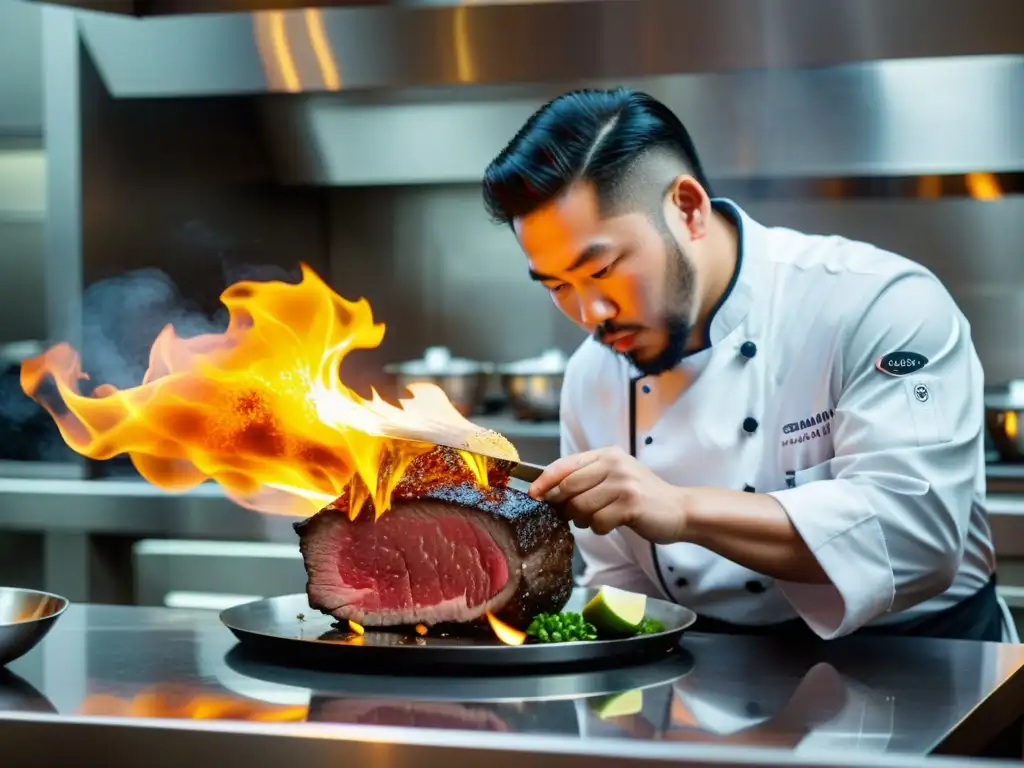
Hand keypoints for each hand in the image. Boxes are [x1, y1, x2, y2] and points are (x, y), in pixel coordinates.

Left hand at [528, 446, 687, 543]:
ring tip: (595, 519)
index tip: (533, 493)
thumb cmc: (642, 497)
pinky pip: (598, 522)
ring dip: (582, 520)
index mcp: (607, 455)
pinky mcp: (631, 504)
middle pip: (568, 487)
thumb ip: (586, 479)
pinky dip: (599, 529)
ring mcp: (624, 483)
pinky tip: (611, 524)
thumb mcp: (614, 478)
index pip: (565, 464)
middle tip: (567, 515)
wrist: (680, 509)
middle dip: (562, 505)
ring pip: (581, 507)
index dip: (544, 480)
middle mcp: (615, 464)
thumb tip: (549, 491)